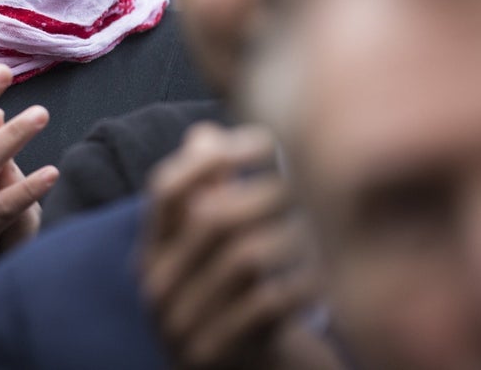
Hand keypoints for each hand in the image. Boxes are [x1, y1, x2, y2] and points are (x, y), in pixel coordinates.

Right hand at [140, 123, 324, 369]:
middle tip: (311, 178)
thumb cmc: (234, 303)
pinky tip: (328, 273)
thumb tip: (205, 133)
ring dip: (291, 236)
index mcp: (152, 252)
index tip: (260, 139)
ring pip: (241, 259)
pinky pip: (264, 305)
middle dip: (266, 192)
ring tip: (327, 221)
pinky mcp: (216, 354)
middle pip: (209, 219)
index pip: (166, 190)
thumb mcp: (213, 250)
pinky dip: (300, 284)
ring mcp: (182, 323)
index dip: (208, 159)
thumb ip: (207, 193)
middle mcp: (157, 286)